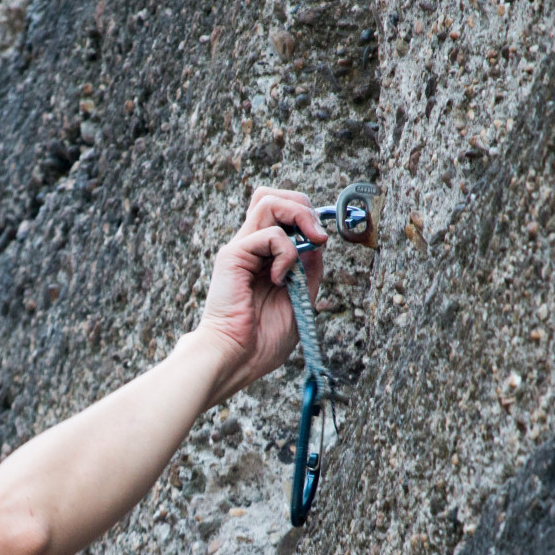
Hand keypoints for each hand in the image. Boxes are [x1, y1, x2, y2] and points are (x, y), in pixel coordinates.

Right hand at [193, 188, 326, 403]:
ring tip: (308, 243)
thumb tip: (317, 240)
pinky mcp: (233, 256)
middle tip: (318, 236)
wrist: (238, 358)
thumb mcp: (300, 298)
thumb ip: (307, 268)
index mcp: (264, 257)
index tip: (322, 240)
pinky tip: (280, 278)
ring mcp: (241, 249)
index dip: (306, 217)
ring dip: (299, 217)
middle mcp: (251, 248)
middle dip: (304, 207)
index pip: (283, 213)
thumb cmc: (262, 339)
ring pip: (268, 201)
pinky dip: (286, 252)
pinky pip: (269, 234)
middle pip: (274, 197)